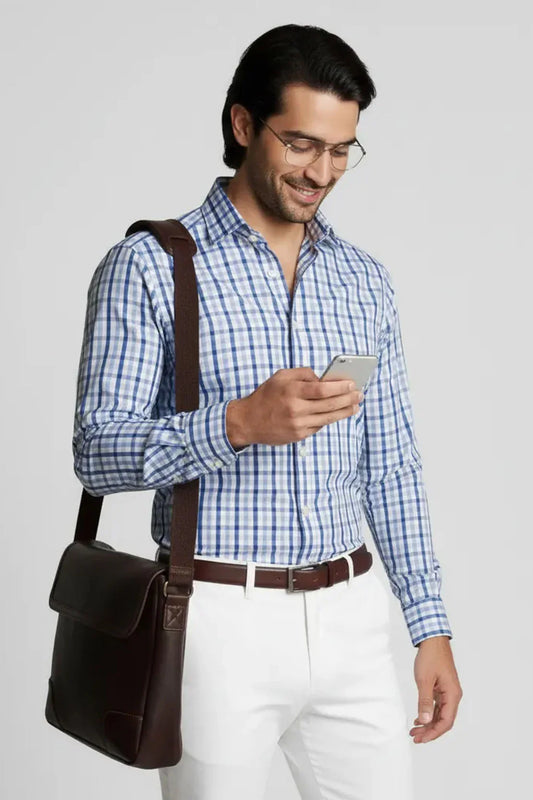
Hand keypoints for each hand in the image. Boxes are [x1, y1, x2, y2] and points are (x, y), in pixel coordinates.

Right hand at [226, 367, 362, 446]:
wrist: (248, 421)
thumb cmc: (266, 396)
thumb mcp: (281, 376)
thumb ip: (303, 374)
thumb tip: (324, 378)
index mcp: (291, 390)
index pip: (322, 389)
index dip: (340, 387)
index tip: (352, 384)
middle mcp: (295, 409)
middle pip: (329, 405)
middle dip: (347, 399)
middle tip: (359, 395)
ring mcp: (297, 424)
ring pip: (328, 418)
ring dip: (344, 412)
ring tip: (355, 406)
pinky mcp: (298, 436)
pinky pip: (319, 426)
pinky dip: (329, 419)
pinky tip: (337, 413)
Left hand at [410, 635, 462, 743]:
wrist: (433, 640)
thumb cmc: (431, 657)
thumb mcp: (424, 680)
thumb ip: (425, 701)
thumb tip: (425, 721)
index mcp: (453, 695)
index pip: (446, 721)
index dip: (434, 732)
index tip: (421, 738)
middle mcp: (453, 695)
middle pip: (443, 720)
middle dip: (429, 731)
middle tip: (415, 737)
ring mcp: (448, 692)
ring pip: (440, 714)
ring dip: (428, 723)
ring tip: (414, 730)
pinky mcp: (442, 688)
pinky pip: (437, 706)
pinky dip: (428, 713)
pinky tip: (419, 718)